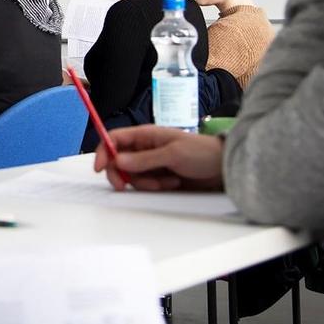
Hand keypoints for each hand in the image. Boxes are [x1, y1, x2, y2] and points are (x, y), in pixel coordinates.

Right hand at [92, 125, 224, 191]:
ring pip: (131, 176)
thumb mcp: (172, 154)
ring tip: (167, 181)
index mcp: (145, 135)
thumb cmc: (202, 153)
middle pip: (117, 161)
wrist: (224, 169)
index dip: (102, 151)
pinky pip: (145, 185)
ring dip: (144, 183)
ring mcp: (151, 164)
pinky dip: (154, 188)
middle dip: (120, 174)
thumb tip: (117, 161)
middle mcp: (145, 149)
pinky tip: (172, 183)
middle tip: (124, 185)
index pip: (114, 139)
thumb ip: (144, 159)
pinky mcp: (159, 178)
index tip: (98, 167)